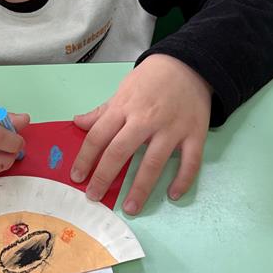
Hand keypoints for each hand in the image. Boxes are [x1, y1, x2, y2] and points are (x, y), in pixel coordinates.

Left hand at [70, 54, 211, 214]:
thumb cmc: (151, 79)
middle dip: (104, 177)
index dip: (85, 158)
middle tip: (94, 196)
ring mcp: (172, 128)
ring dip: (140, 188)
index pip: (98, 136)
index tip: (77, 177)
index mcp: (124, 107)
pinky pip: (190, 162)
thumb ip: (102, 111)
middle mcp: (146, 119)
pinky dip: (182, 180)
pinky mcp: (195, 134)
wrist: (189, 64)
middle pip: (120, 152)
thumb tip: (77, 123)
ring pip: (154, 163)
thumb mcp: (122, 90)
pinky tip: (172, 195)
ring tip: (130, 207)